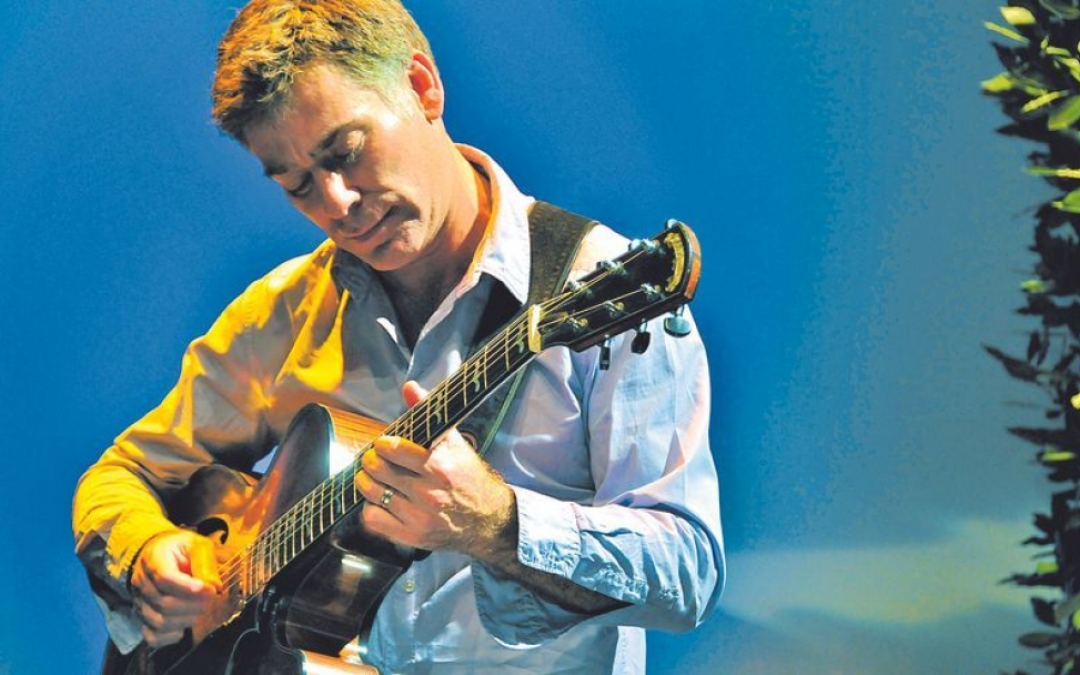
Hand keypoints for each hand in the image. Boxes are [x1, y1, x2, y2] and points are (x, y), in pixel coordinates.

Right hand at [129, 529, 221, 646]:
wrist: (160, 553)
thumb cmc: (181, 549)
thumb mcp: (197, 545)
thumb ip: (206, 563)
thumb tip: (214, 587)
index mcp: (153, 558)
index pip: (164, 577)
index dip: (187, 587)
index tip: (209, 589)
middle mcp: (141, 582)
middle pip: (164, 603)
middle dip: (194, 605)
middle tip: (211, 598)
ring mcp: (139, 601)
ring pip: (159, 621)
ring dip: (187, 620)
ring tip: (202, 608)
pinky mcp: (142, 617)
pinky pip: (152, 636)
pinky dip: (171, 636)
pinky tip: (185, 625)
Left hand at [354, 381, 515, 559]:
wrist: (488, 519)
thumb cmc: (468, 477)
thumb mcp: (455, 443)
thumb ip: (429, 413)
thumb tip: (409, 387)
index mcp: (440, 465)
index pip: (394, 448)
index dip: (383, 444)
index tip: (384, 443)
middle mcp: (429, 491)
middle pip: (379, 469)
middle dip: (371, 460)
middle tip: (373, 458)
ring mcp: (419, 516)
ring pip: (372, 492)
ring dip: (366, 481)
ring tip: (371, 476)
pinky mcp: (412, 536)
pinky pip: (374, 519)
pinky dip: (371, 508)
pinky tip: (380, 501)